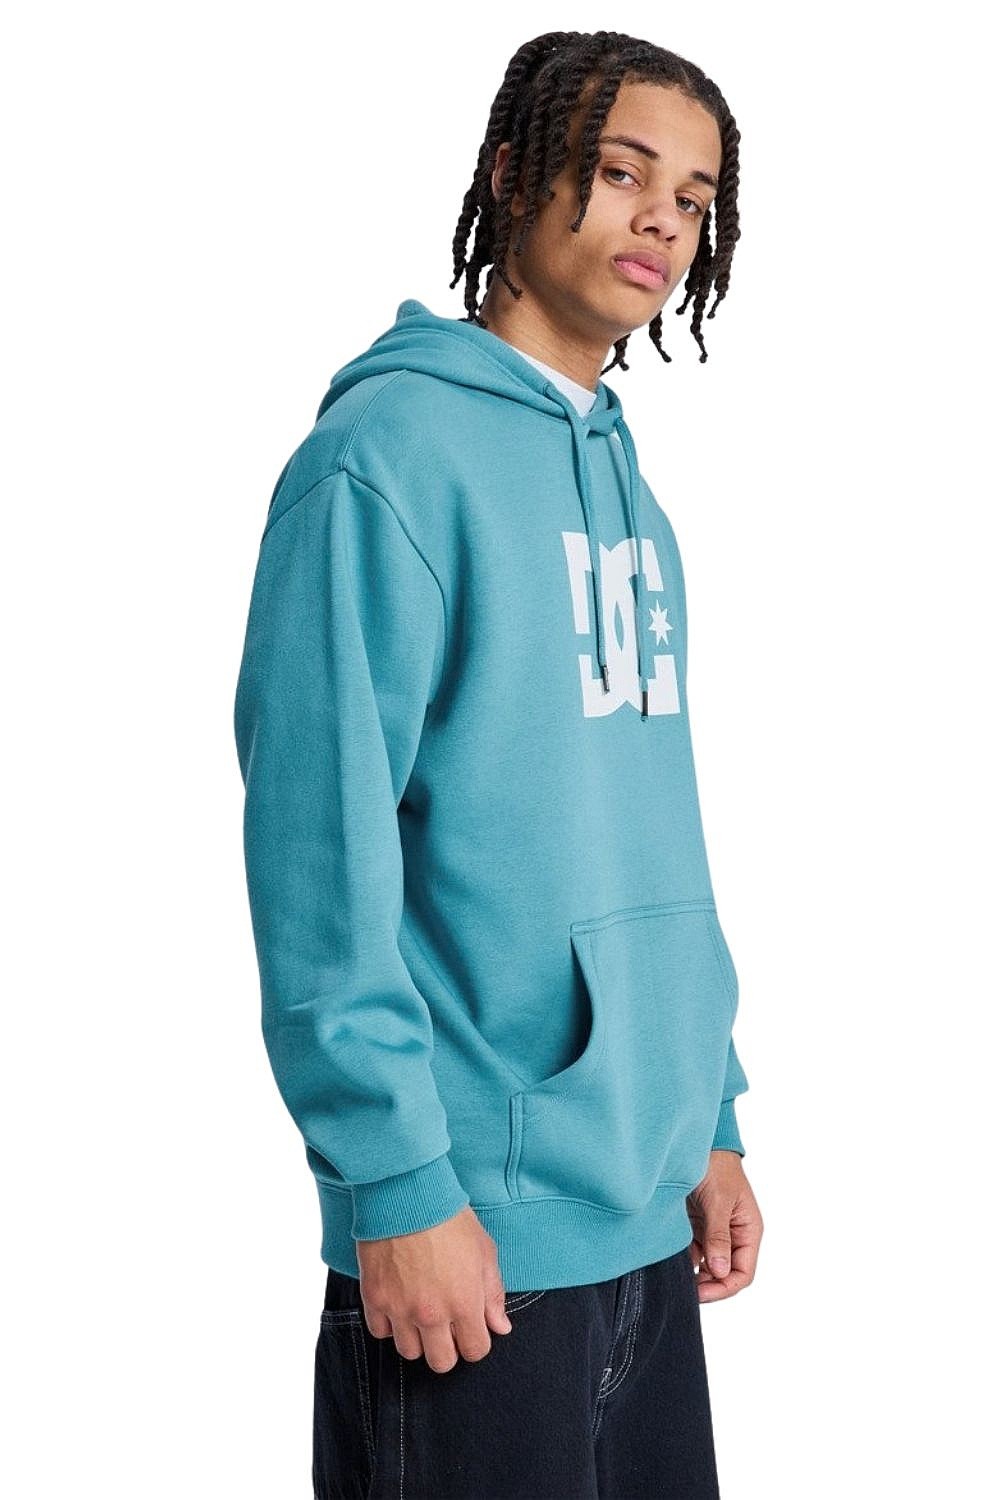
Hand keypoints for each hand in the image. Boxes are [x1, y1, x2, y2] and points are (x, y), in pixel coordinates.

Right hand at [355, 1205, 512, 1372]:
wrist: (407, 1194)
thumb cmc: (450, 1218)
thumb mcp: (484, 1251)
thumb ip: (493, 1294)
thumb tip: (500, 1327)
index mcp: (464, 1303)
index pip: (475, 1350)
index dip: (476, 1341)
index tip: (470, 1327)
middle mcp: (432, 1314)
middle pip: (441, 1362)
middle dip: (447, 1348)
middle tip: (445, 1326)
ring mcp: (400, 1309)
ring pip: (409, 1352)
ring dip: (417, 1338)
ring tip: (420, 1313)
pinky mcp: (374, 1298)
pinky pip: (379, 1332)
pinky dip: (389, 1324)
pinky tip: (397, 1304)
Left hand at [686, 1150, 762, 1301]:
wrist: (698, 1142)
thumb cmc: (716, 1166)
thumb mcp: (718, 1201)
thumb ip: (719, 1237)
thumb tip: (721, 1272)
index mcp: (748, 1231)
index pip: (742, 1273)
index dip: (723, 1288)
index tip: (700, 1293)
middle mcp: (734, 1235)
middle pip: (725, 1273)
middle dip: (708, 1284)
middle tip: (685, 1288)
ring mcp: (716, 1231)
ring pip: (708, 1265)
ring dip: (695, 1273)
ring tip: (677, 1275)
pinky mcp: (699, 1225)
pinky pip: (694, 1250)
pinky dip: (685, 1258)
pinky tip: (673, 1260)